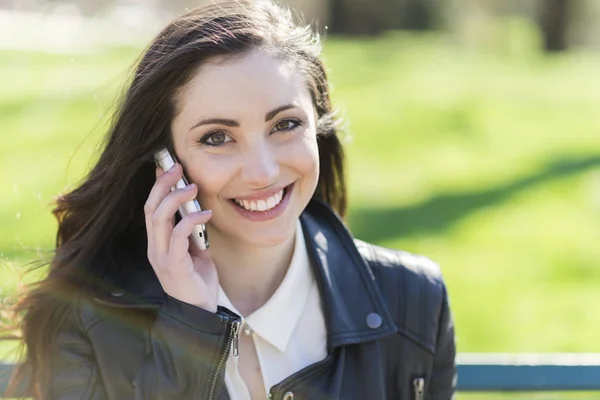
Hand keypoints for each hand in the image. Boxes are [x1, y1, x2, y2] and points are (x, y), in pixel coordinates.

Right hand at [144, 163, 217, 312]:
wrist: (200, 313)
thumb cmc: (198, 282)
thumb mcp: (196, 252)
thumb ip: (192, 233)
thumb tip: (196, 210)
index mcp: (158, 243)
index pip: (151, 208)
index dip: (157, 186)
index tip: (168, 166)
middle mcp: (154, 248)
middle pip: (150, 208)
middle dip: (163, 185)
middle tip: (178, 167)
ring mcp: (161, 257)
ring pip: (159, 218)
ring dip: (175, 199)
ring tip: (192, 187)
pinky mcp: (173, 266)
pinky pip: (178, 236)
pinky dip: (190, 221)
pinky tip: (205, 213)